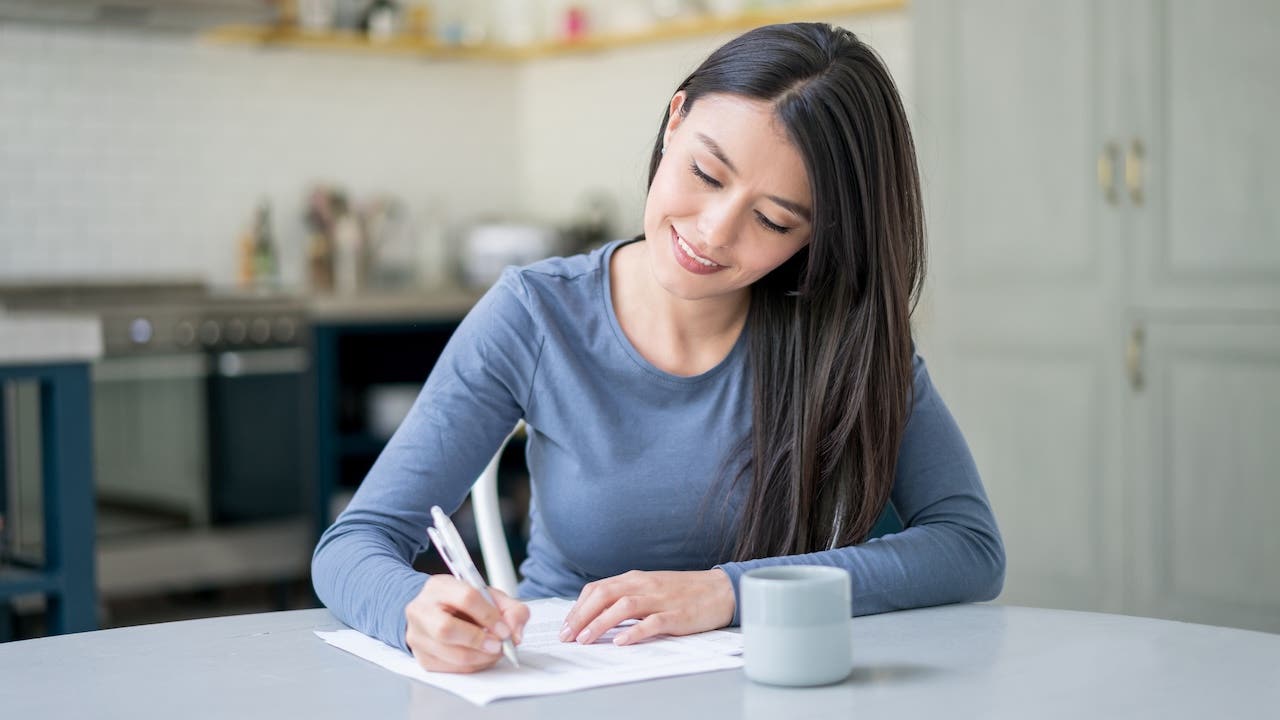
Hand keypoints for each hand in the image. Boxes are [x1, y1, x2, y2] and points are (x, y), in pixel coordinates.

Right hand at [404, 575, 529, 672]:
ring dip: (479, 657)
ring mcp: (417, 634)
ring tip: (494, 652)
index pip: (465, 598)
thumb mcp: (490, 597)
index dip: (489, 616)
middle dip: (479, 641)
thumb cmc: (463, 603)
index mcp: (440, 586)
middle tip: (498, 646)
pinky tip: (480, 657)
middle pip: (446, 629)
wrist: (437, 611)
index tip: (504, 629)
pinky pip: (449, 668)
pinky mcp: (421, 657)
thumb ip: (511, 610)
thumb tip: (514, 634)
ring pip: (449, 652)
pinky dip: (471, 666)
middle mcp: (422, 609)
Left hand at [559, 569, 735, 645]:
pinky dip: (634, 632)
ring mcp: (660, 599)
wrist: (720, 590)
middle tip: (567, 636)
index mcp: (635, 578)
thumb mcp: (650, 588)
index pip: (598, 588)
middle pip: (604, 595)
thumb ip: (626, 596)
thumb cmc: (683, 592)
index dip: (578, 608)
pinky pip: (652, 622)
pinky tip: (620, 642)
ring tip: (585, 640)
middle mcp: (644, 585)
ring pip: (623, 607)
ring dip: (600, 623)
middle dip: (581, 616)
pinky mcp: (676, 615)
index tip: (566, 626)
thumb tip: (596, 613)